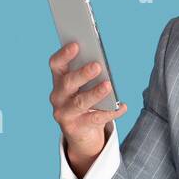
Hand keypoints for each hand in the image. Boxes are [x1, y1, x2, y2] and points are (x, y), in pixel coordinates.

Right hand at [49, 42, 127, 168]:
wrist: (81, 133)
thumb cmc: (85, 102)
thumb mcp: (84, 88)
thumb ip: (89, 75)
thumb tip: (102, 64)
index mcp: (59, 81)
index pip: (56, 65)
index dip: (64, 54)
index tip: (76, 45)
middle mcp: (58, 96)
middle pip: (68, 83)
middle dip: (82, 74)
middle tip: (97, 66)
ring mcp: (64, 113)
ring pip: (80, 102)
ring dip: (95, 93)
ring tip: (108, 85)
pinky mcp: (75, 128)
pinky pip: (94, 119)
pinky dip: (110, 112)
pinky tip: (122, 107)